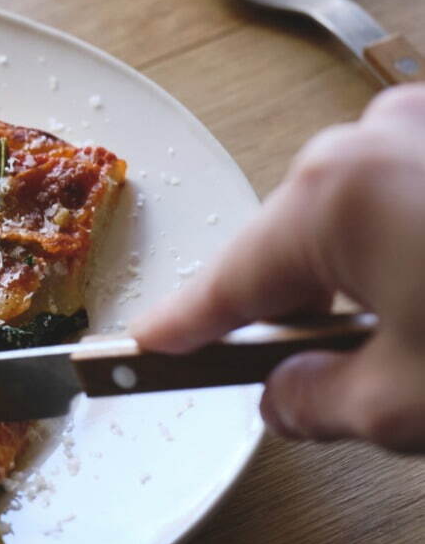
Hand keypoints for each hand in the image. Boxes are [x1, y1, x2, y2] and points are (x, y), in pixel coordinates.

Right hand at [132, 84, 424, 450]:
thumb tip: (286, 395)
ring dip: (366, 272)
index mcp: (334, 196)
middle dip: (303, 307)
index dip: (182, 328)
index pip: (229, 285)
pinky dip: (407, 240)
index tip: (145, 345)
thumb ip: (318, 402)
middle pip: (294, 244)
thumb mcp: (408, 404)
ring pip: (355, 215)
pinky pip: (405, 189)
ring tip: (413, 338)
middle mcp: (374, 140)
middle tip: (325, 372)